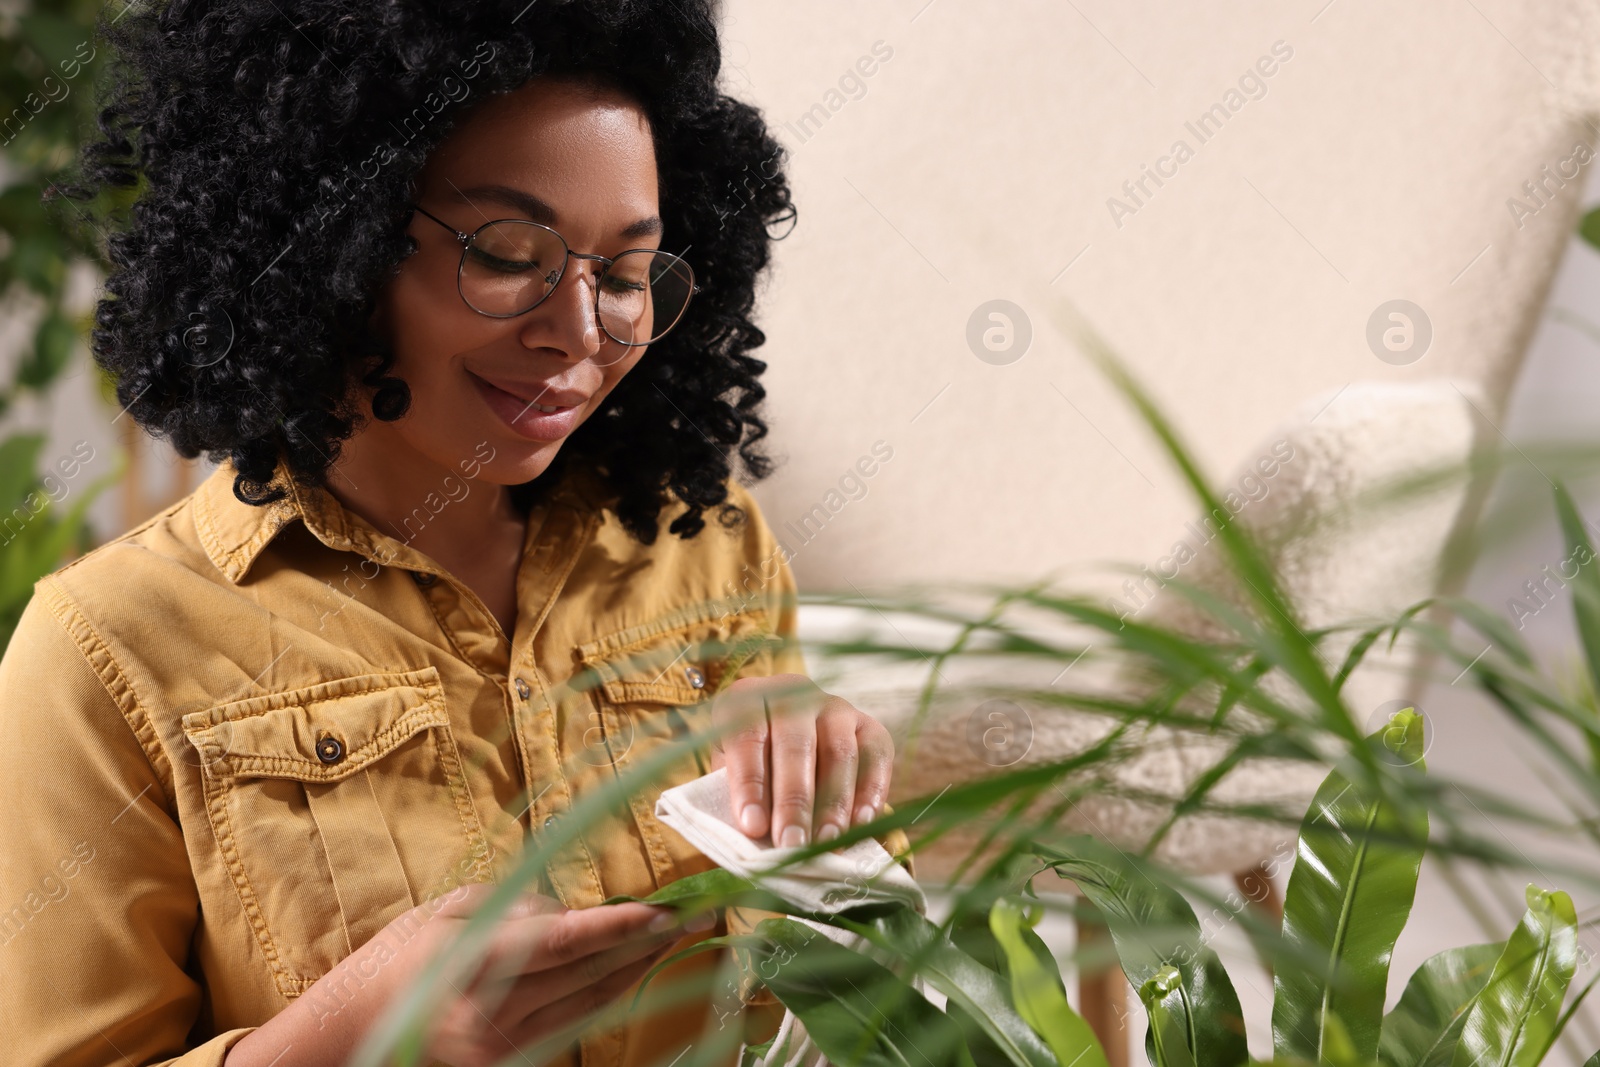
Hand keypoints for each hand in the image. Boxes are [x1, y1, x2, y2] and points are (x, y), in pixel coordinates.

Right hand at [225, 883, 710, 1066]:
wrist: (357, 1030)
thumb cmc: (401, 957)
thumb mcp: (448, 912)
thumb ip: (515, 907)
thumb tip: (573, 909)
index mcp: (473, 965)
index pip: (562, 945)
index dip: (617, 928)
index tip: (662, 911)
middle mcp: (494, 1013)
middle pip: (590, 975)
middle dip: (646, 943)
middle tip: (696, 914)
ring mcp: (505, 1046)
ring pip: (592, 1002)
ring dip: (639, 967)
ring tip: (680, 935)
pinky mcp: (513, 1062)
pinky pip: (574, 1021)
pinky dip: (607, 991)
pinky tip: (635, 966)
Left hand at [708, 673, 893, 848]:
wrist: (789, 746)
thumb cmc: (752, 765)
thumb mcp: (730, 773)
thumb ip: (740, 797)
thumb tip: (756, 836)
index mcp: (747, 699)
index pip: (746, 738)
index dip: (749, 784)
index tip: (753, 827)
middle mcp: (793, 695)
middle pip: (795, 745)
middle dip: (794, 801)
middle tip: (791, 843)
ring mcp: (834, 706)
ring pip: (838, 752)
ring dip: (833, 803)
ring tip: (826, 843)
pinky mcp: (868, 724)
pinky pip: (875, 754)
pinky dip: (871, 791)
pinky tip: (862, 823)